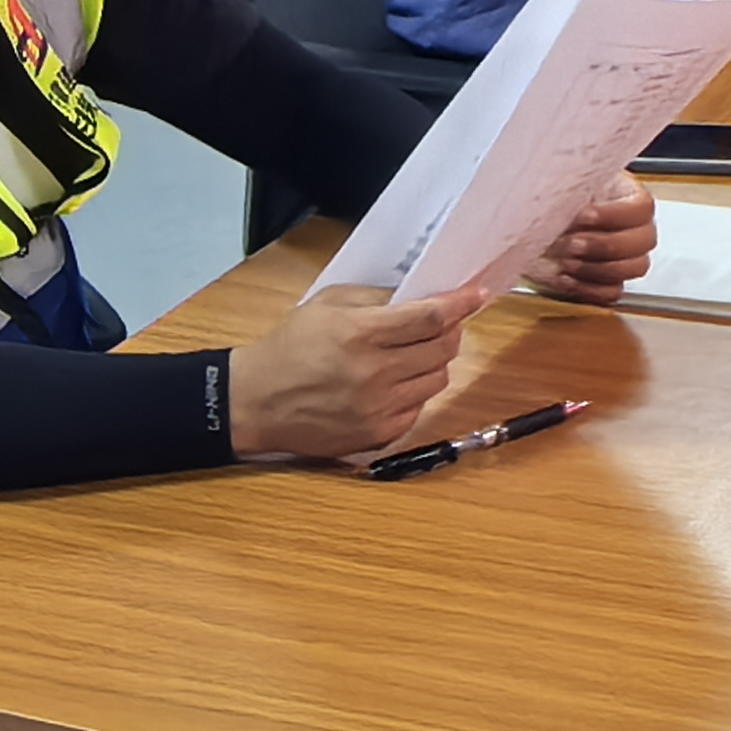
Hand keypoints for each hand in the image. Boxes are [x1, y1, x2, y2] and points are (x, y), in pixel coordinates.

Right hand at [227, 283, 480, 460]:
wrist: (254, 403)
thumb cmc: (289, 347)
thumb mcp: (327, 305)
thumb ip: (377, 298)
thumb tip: (422, 295)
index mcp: (360, 335)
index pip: (430, 318)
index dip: (460, 304)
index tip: (476, 295)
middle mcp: (374, 375)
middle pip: (442, 349)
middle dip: (451, 331)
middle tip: (442, 324)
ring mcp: (377, 409)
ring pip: (437, 380)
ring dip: (434, 362)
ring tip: (414, 354)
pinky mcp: (376, 436)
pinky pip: (418, 409)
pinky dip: (416, 392)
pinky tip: (396, 383)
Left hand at [525, 175, 657, 303]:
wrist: (533, 225)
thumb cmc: (553, 200)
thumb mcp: (562, 186)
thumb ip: (571, 189)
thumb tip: (567, 199)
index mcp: (627, 196)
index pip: (642, 207)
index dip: (615, 214)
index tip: (583, 216)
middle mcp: (634, 227)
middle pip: (644, 241)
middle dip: (605, 245)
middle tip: (572, 244)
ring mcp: (625, 258)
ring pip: (635, 267)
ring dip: (598, 268)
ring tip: (565, 262)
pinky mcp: (607, 282)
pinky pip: (612, 292)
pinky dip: (589, 289)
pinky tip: (564, 278)